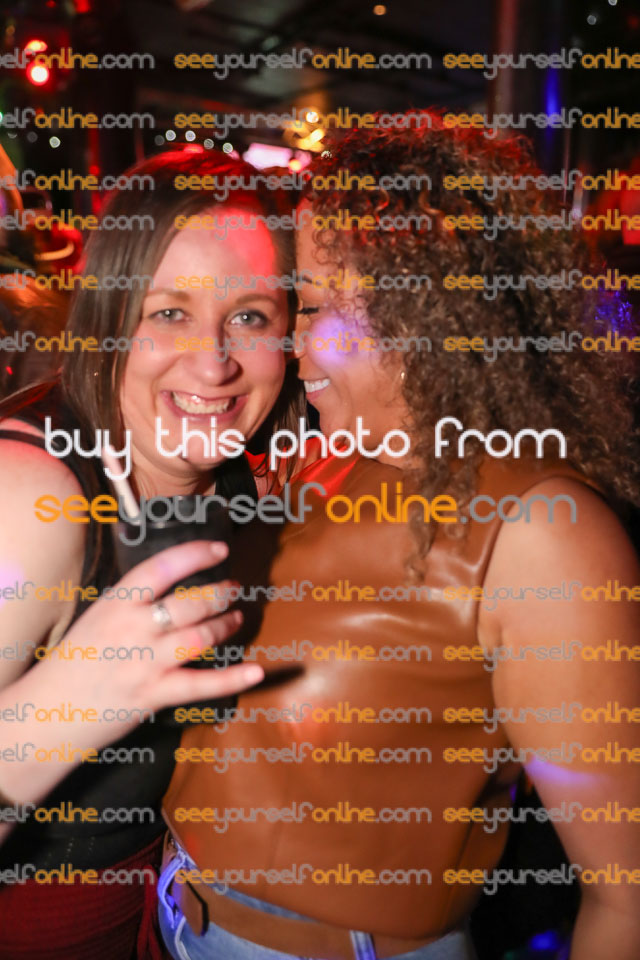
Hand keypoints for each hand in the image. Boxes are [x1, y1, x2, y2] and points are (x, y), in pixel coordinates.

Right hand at [4, 540, 262, 803]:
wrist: (47, 711)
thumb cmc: (75, 661)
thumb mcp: (97, 617)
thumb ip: (132, 601)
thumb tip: (172, 583)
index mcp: (116, 603)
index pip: (162, 567)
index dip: (195, 554)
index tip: (220, 548)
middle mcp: (133, 628)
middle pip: (190, 604)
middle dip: (220, 593)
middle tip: (234, 587)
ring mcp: (145, 663)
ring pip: (200, 637)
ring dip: (226, 625)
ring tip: (237, 617)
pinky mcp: (154, 694)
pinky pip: (201, 685)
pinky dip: (232, 678)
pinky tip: (256, 670)